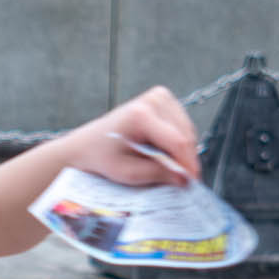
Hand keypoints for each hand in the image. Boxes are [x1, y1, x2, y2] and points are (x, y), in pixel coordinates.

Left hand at [65, 86, 200, 186]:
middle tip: (181, 180)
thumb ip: (157, 174)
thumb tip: (184, 178)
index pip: (177, 141)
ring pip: (187, 130)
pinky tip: (165, 153)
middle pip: (185, 135)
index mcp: (141, 114)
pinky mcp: (163, 99)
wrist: (87, 144)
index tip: (192, 182)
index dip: (187, 164)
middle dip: (185, 160)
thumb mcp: (127, 173)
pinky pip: (182, 125)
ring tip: (169, 167)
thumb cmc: (101, 157)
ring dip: (183, 151)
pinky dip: (178, 143)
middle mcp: (154, 100)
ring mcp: (160, 96)